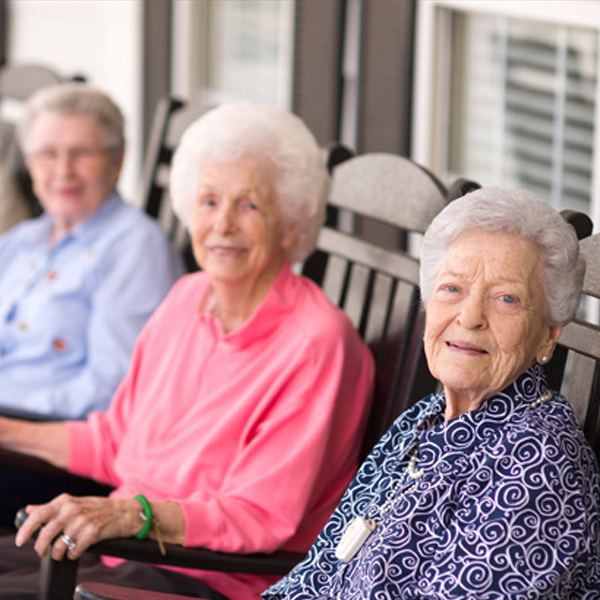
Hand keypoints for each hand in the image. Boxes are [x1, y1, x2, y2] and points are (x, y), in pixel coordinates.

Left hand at [15, 493, 140, 560]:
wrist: (126, 511)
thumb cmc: (99, 508)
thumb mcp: (74, 503)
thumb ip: (51, 507)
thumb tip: (30, 509)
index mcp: (66, 500)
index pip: (39, 514)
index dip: (26, 529)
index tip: (20, 540)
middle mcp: (73, 509)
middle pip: (46, 533)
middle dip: (41, 547)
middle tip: (42, 552)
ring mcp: (84, 520)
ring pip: (60, 545)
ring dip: (58, 553)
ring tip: (62, 553)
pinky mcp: (94, 532)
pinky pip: (74, 550)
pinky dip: (72, 554)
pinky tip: (76, 551)